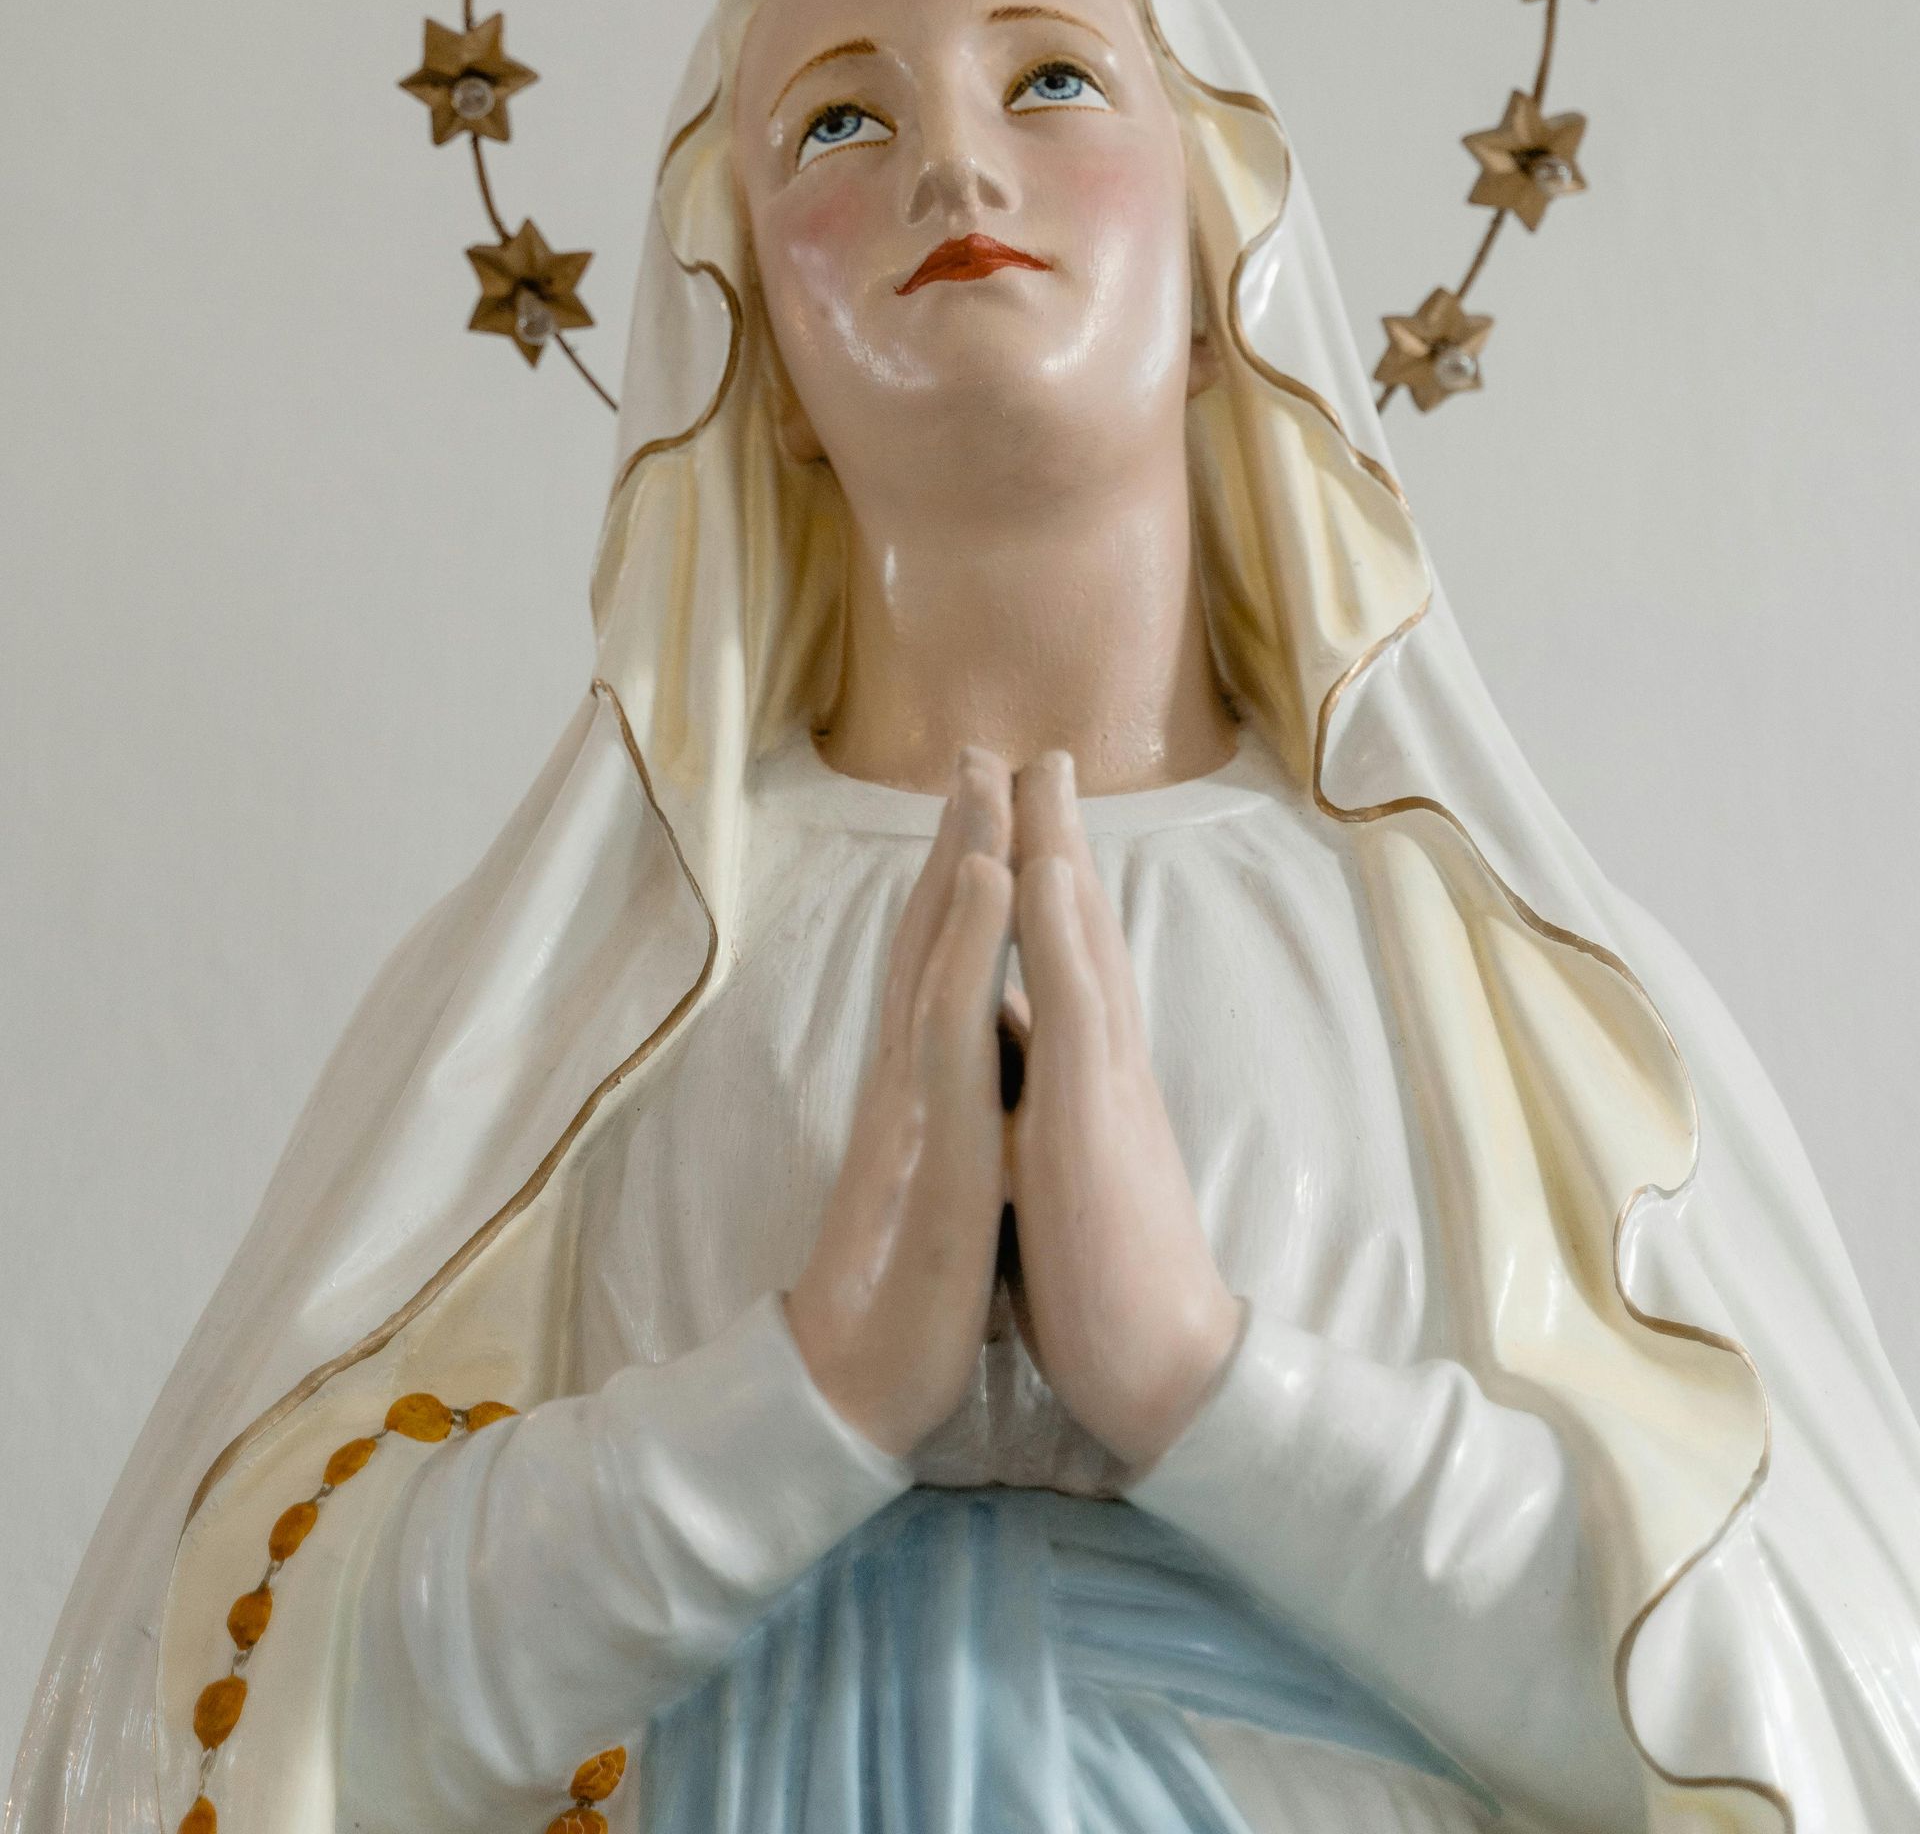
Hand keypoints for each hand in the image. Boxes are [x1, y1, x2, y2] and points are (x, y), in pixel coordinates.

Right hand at [784, 750, 1014, 1458]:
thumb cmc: (909, 1295)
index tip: (986, 810)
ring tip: (982, 775)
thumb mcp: (945, 1183)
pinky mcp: (934, 1130)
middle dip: (956, 839)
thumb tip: (980, 1086)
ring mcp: (917, 1095)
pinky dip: (969, 935)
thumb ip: (954, 1123)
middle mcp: (911, 1073)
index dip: (960, 885)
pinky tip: (990, 875)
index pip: (941, 965)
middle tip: (976, 751)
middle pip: (930, 933)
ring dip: (960, 854)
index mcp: (924, 1089)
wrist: (857, 1389)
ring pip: (936, 950)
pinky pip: (951, 1013)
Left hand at [1006, 750, 1243, 1468]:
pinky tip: (1049, 874)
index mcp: (1085, 1080)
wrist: (1168, 1377)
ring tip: (1040, 770)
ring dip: (1059, 849)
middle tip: (1032, 749)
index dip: (1042, 882)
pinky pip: (1075, 1008)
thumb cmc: (1106, 1282)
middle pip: (1078, 927)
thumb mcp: (1059, 1170)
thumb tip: (1012, 1063)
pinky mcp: (1093, 1119)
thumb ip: (1042, 1106)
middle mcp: (1102, 1063)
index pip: (1063, 960)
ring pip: (1080, 944)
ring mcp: (1103, 1083)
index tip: (1014, 809)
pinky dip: (1061, 933)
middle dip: (1051, 834)